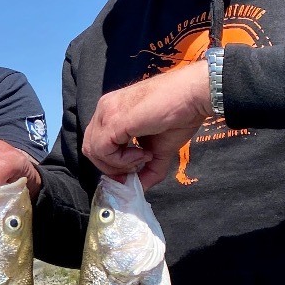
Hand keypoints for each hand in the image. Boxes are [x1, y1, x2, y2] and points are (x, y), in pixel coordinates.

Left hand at [83, 62, 210, 187]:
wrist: (194, 95)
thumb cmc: (180, 115)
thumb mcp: (159, 149)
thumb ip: (147, 170)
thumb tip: (139, 189)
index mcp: (111, 112)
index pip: (96, 143)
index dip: (110, 163)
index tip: (133, 170)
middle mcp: (104, 110)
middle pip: (90, 148)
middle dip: (111, 167)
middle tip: (136, 168)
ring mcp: (106, 113)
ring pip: (93, 151)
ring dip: (118, 164)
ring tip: (143, 157)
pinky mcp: (113, 120)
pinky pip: (103, 149)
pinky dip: (120, 160)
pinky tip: (142, 153)